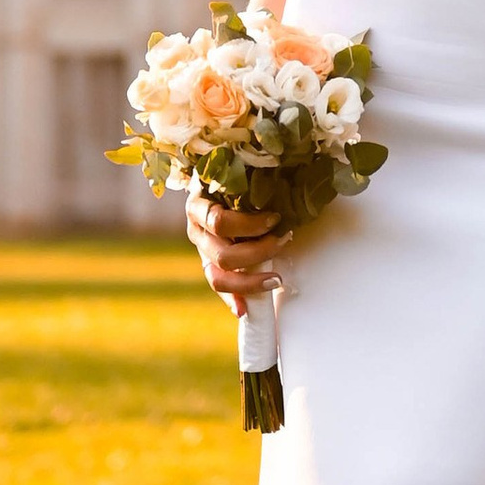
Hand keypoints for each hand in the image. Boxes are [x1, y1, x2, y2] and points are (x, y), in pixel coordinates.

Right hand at [187, 187, 284, 302]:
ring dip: (251, 281)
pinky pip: (217, 288)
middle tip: (284, 241)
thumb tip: (288, 183)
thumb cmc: (235, 179)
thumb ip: (252, 179)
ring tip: (277, 279)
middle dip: (259, 251)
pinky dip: (232, 300)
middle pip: (223, 254)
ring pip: (218, 276)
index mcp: (199, 204)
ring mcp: (201, 251)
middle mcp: (196, 230)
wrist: (214, 186)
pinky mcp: (208, 267)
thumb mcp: (237, 174)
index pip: (219, 222)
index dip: (250, 224)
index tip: (277, 219)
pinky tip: (244, 310)